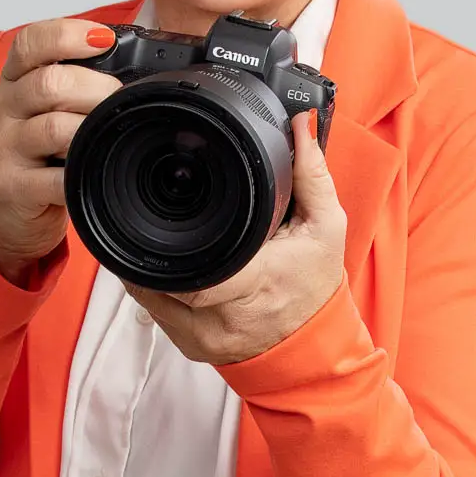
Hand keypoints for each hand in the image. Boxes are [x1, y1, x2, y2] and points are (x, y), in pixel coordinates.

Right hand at [0, 17, 121, 279]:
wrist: (10, 212)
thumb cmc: (40, 155)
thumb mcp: (47, 111)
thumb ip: (76, 85)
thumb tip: (137, 67)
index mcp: (12, 81)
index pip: (30, 43)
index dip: (67, 34)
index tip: (105, 39)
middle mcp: (3, 108)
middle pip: (49, 83)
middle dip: (96, 88)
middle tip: (119, 100)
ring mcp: (5, 148)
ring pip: (53, 128)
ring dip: (92, 129)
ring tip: (109, 136)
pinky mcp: (13, 187)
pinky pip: (55, 178)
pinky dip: (82, 174)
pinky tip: (94, 171)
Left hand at [122, 111, 348, 365]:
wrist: (312, 349)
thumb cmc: (316, 289)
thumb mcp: (325, 227)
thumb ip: (311, 175)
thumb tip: (300, 126)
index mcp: (254, 284)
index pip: (198, 271)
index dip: (173, 243)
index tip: (168, 218)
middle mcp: (222, 316)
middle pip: (163, 278)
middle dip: (156, 245)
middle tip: (159, 218)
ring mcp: (201, 337)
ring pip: (150, 296)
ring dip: (151, 265)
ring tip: (162, 240)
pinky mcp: (189, 347)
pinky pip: (154, 314)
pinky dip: (157, 288)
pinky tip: (168, 269)